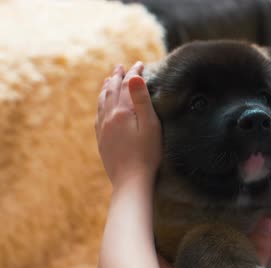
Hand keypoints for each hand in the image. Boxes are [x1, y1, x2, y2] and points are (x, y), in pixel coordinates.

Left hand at [96, 63, 161, 187]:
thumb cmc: (147, 155)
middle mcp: (108, 117)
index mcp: (122, 112)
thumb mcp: (150, 125)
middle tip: (121, 66)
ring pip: (102, 102)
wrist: (130, 181)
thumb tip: (133, 77)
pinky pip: (98, 115)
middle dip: (117, 77)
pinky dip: (101, 104)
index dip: (133, 73)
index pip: (127, 86)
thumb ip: (141, 100)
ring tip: (109, 80)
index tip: (140, 63)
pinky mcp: (102, 140)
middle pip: (111, 91)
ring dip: (106, 88)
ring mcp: (103, 129)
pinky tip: (102, 105)